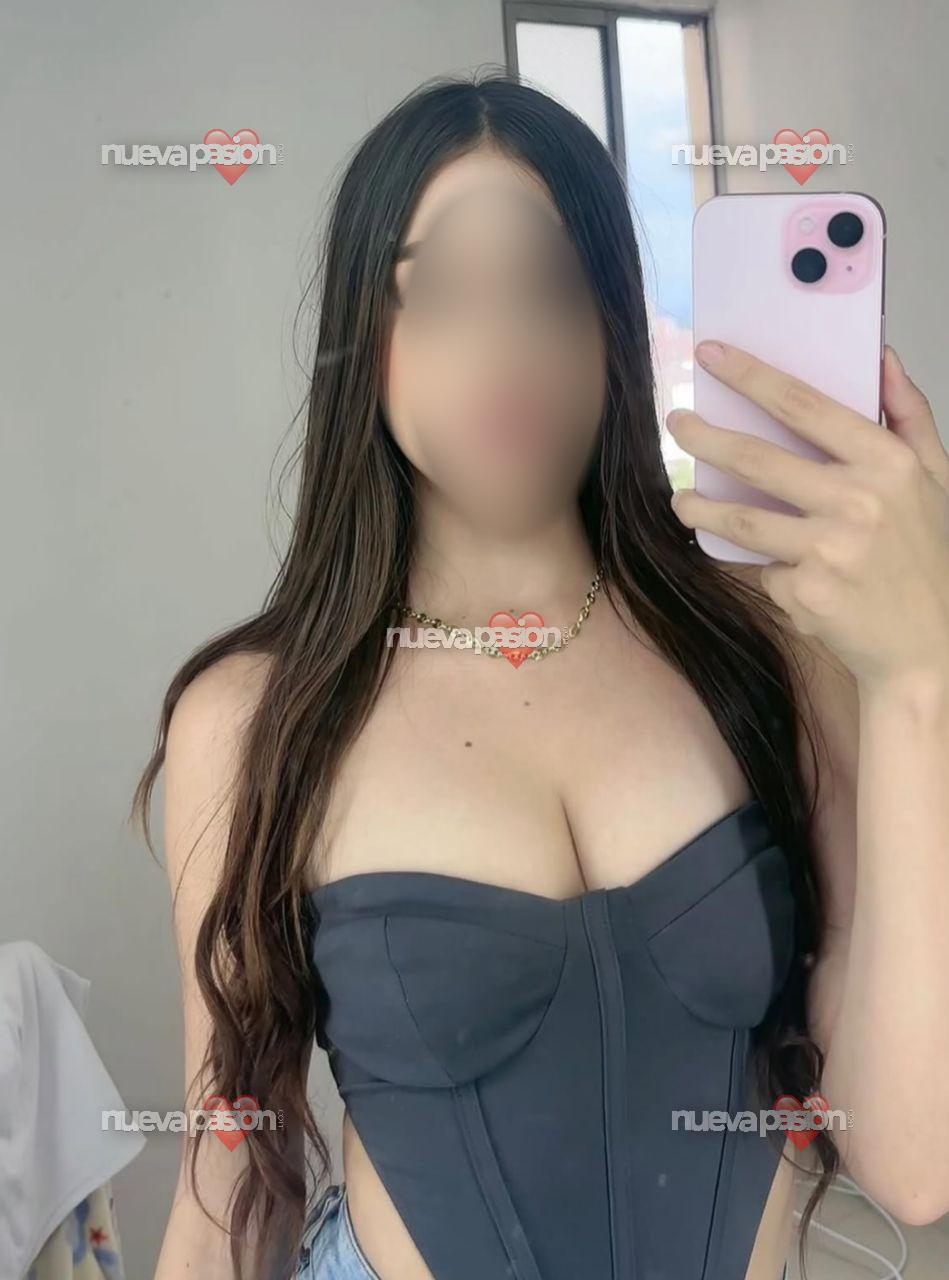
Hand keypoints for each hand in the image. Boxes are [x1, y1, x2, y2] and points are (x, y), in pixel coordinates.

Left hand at [666, 340, 948, 690]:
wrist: (931, 649)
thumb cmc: (933, 559)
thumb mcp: (940, 479)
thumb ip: (909, 415)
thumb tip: (881, 356)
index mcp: (888, 463)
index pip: (805, 405)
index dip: (751, 377)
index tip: (711, 355)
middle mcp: (857, 502)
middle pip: (757, 459)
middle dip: (704, 437)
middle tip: (676, 423)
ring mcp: (828, 550)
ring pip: (739, 518)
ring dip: (699, 507)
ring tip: (682, 501)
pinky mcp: (805, 593)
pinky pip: (766, 569)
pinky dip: (768, 568)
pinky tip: (784, 575)